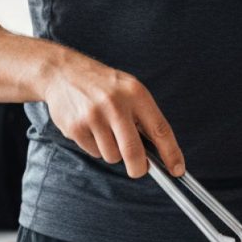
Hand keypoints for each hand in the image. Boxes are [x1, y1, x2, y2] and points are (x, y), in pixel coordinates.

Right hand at [40, 52, 183, 177]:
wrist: (63, 72)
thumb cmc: (104, 85)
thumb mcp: (130, 90)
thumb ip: (144, 117)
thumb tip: (159, 153)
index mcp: (136, 94)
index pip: (160, 129)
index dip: (171, 153)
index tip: (177, 170)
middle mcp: (115, 105)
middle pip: (133, 152)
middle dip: (139, 168)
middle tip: (138, 169)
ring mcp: (94, 117)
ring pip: (112, 156)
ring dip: (114, 152)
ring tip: (106, 132)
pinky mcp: (76, 127)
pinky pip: (94, 152)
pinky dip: (96, 147)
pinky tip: (91, 128)